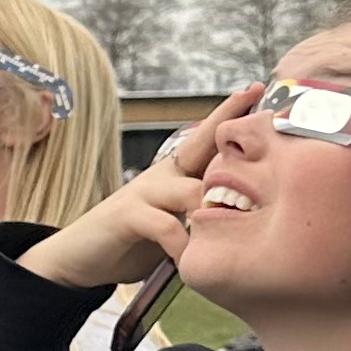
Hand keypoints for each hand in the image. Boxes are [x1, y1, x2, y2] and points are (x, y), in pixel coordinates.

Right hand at [21, 82, 260, 287]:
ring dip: (215, 211)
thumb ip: (197, 218)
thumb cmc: (130, 243)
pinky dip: (183, 245)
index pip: (205, 138)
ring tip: (239, 231)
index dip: (229, 114)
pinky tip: (192, 262)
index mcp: (172, 175)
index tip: (257, 88)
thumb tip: (241, 220)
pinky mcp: (127, 215)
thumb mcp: (172, 227)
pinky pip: (166, 226)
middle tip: (271, 127)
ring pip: (192, 191)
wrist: (79, 259)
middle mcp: (160, 176)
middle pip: (203, 150)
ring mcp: (142, 192)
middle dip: (234, 138)